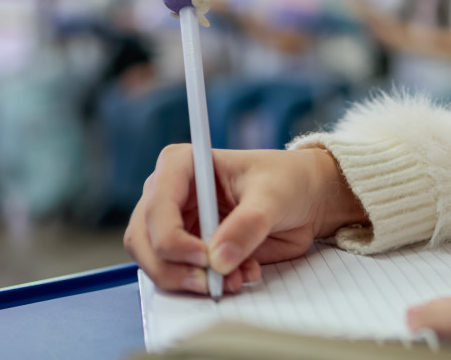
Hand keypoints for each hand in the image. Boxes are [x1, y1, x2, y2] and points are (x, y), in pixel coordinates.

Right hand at [124, 144, 365, 293]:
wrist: (305, 199)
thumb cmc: (286, 181)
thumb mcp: (273, 196)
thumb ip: (248, 225)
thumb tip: (219, 260)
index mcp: (181, 164)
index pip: (157, 207)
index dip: (172, 239)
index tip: (205, 259)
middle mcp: (169, 194)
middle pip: (145, 241)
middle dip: (175, 269)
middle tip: (212, 283)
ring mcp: (175, 224)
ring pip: (157, 264)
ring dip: (190, 282)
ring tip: (234, 281)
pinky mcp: (189, 250)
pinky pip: (181, 276)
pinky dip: (204, 286)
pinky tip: (239, 277)